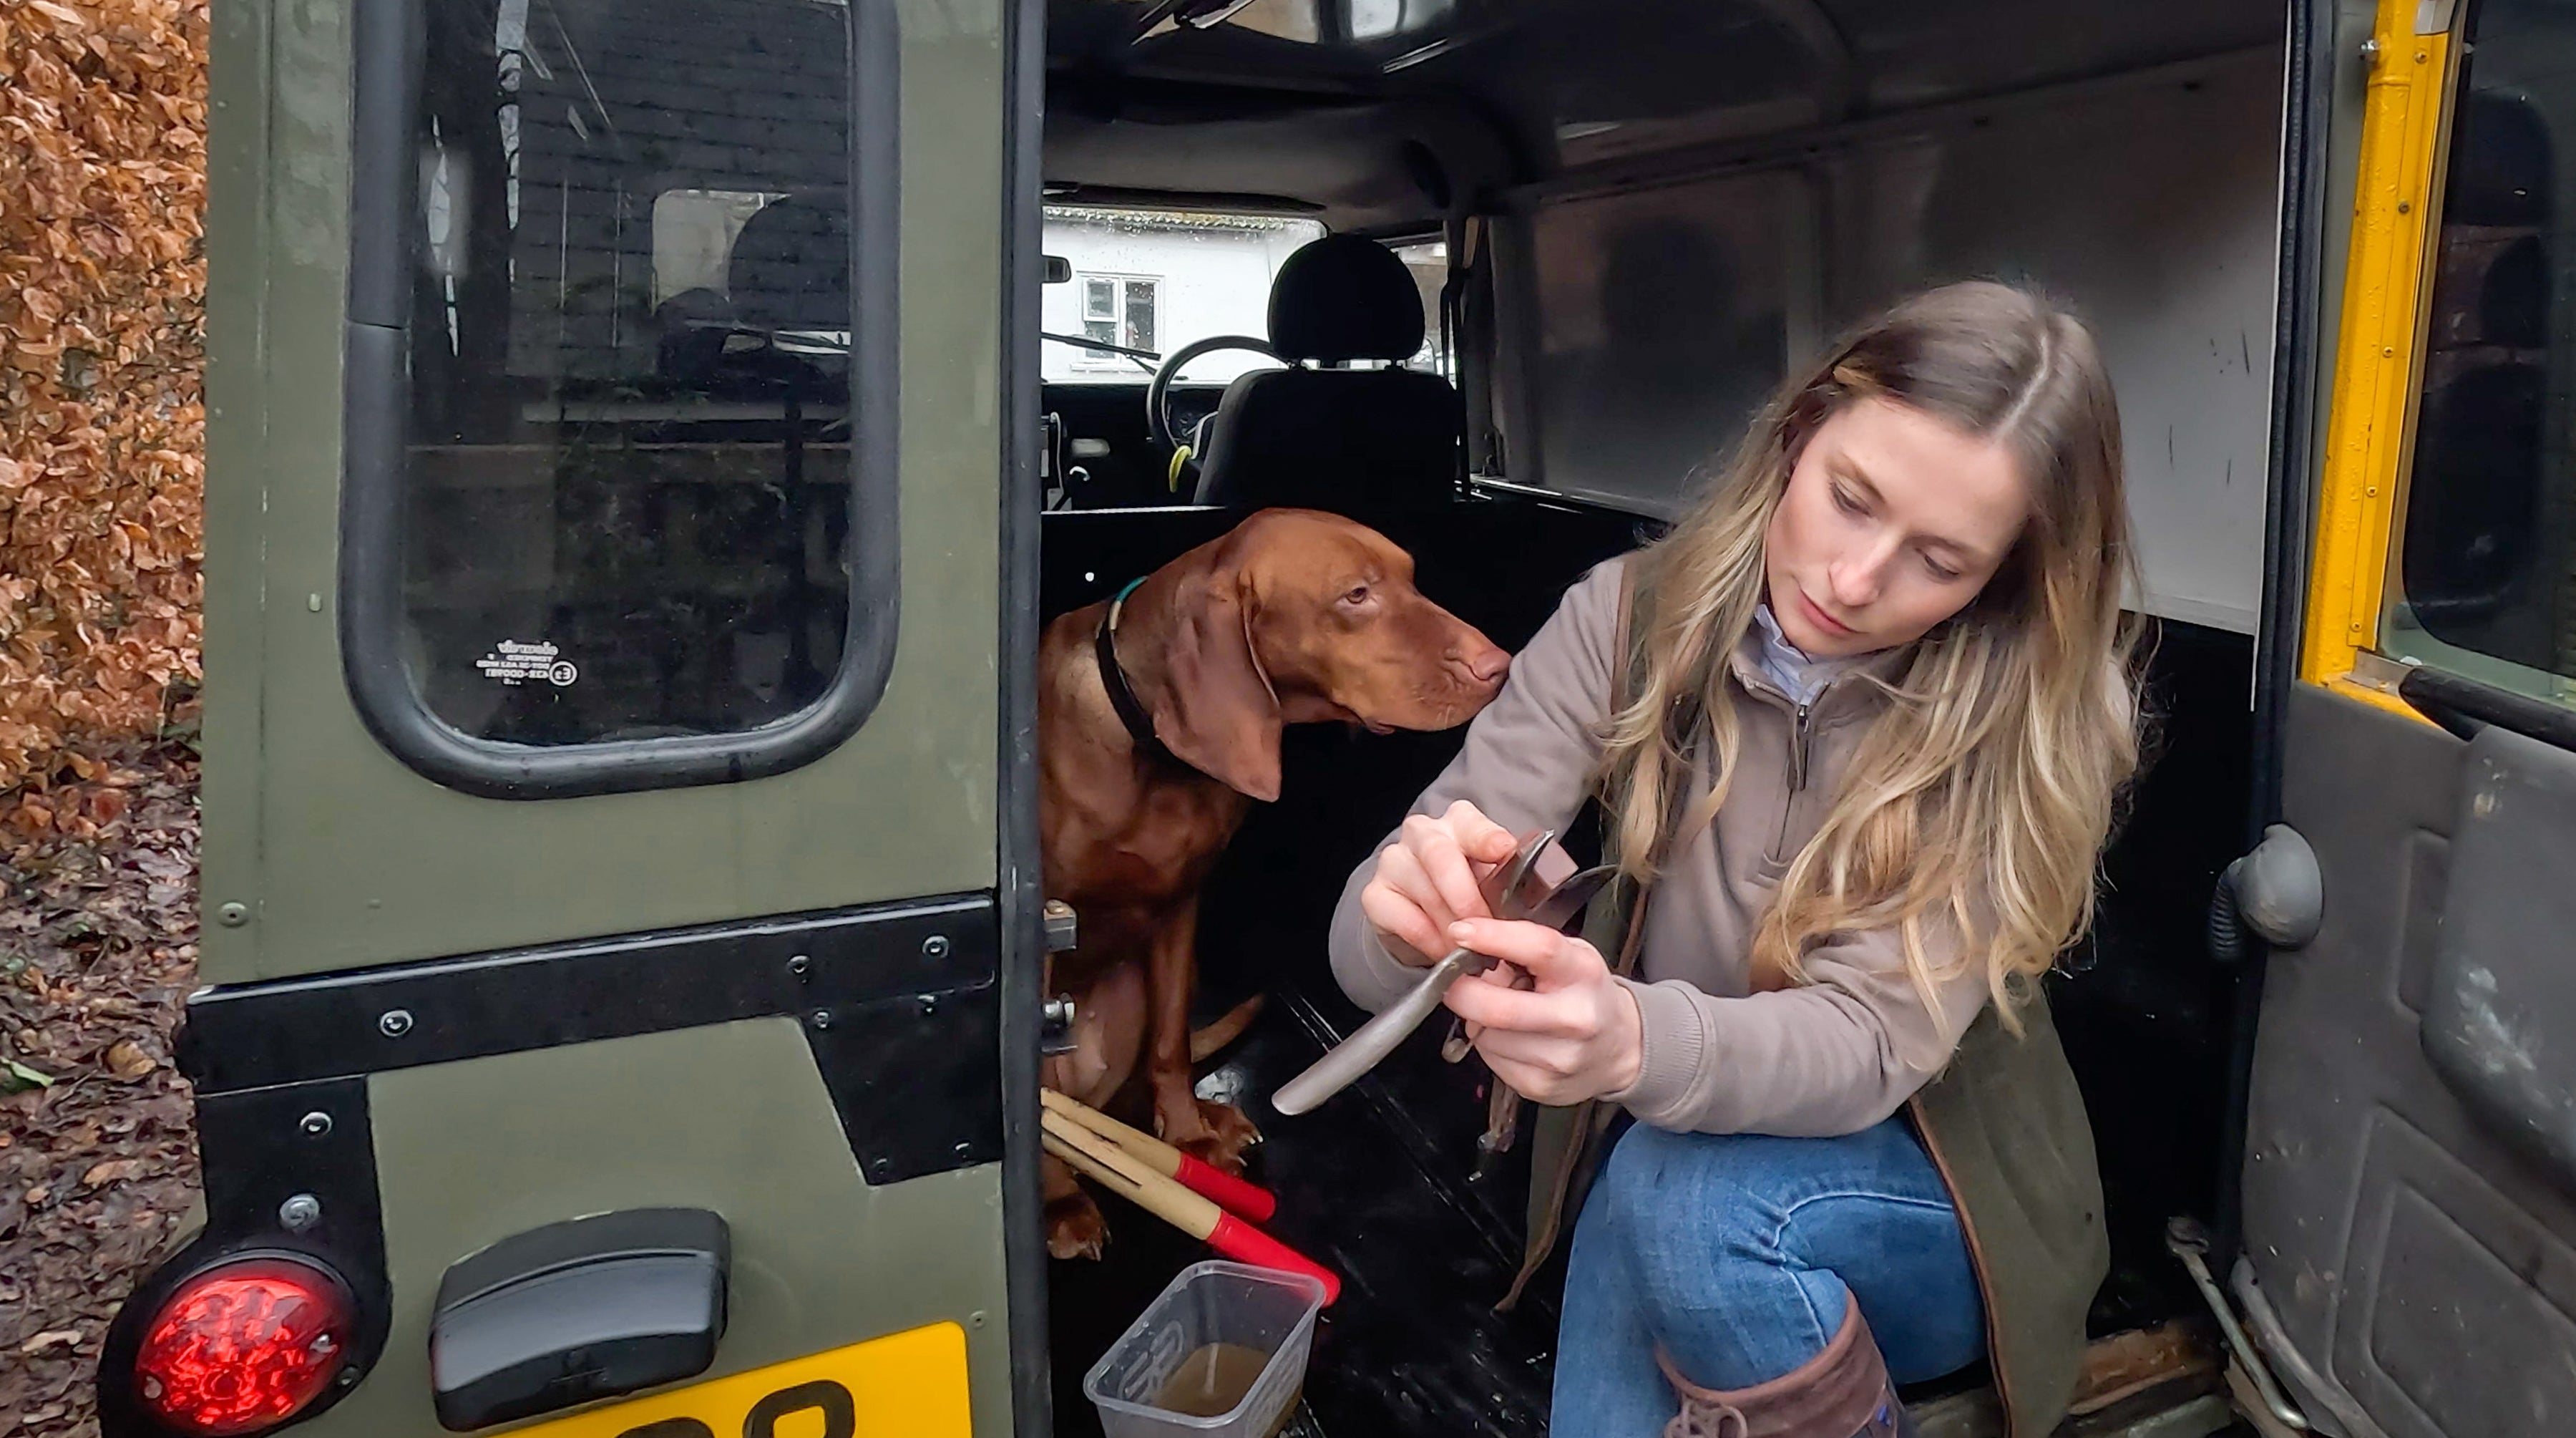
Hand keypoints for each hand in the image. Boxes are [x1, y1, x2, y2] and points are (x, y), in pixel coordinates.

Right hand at [1358, 801, 1521, 965]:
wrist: (1428, 914)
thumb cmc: (1471, 892)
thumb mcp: (1496, 882)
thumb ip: (1510, 880)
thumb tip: (1536, 893)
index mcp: (1460, 823)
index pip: (1473, 825)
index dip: (1488, 839)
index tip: (1504, 851)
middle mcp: (1423, 834)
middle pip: (1440, 856)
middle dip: (1466, 896)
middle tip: (1485, 926)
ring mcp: (1394, 861)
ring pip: (1424, 891)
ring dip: (1452, 926)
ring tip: (1473, 951)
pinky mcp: (1376, 893)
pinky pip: (1405, 919)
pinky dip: (1430, 940)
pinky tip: (1445, 954)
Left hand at [1440, 917, 1643, 1104]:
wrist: (1619, 1048)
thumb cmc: (1584, 993)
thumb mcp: (1569, 955)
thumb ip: (1523, 946)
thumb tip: (1467, 944)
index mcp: (1584, 974)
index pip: (1539, 949)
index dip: (1493, 937)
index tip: (1461, 931)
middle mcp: (1576, 1018)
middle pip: (1498, 1008)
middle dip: (1461, 991)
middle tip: (1451, 980)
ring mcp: (1559, 1058)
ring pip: (1486, 1036)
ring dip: (1475, 1019)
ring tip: (1498, 1010)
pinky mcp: (1540, 1085)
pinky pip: (1490, 1059)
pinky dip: (1488, 1044)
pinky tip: (1510, 1036)